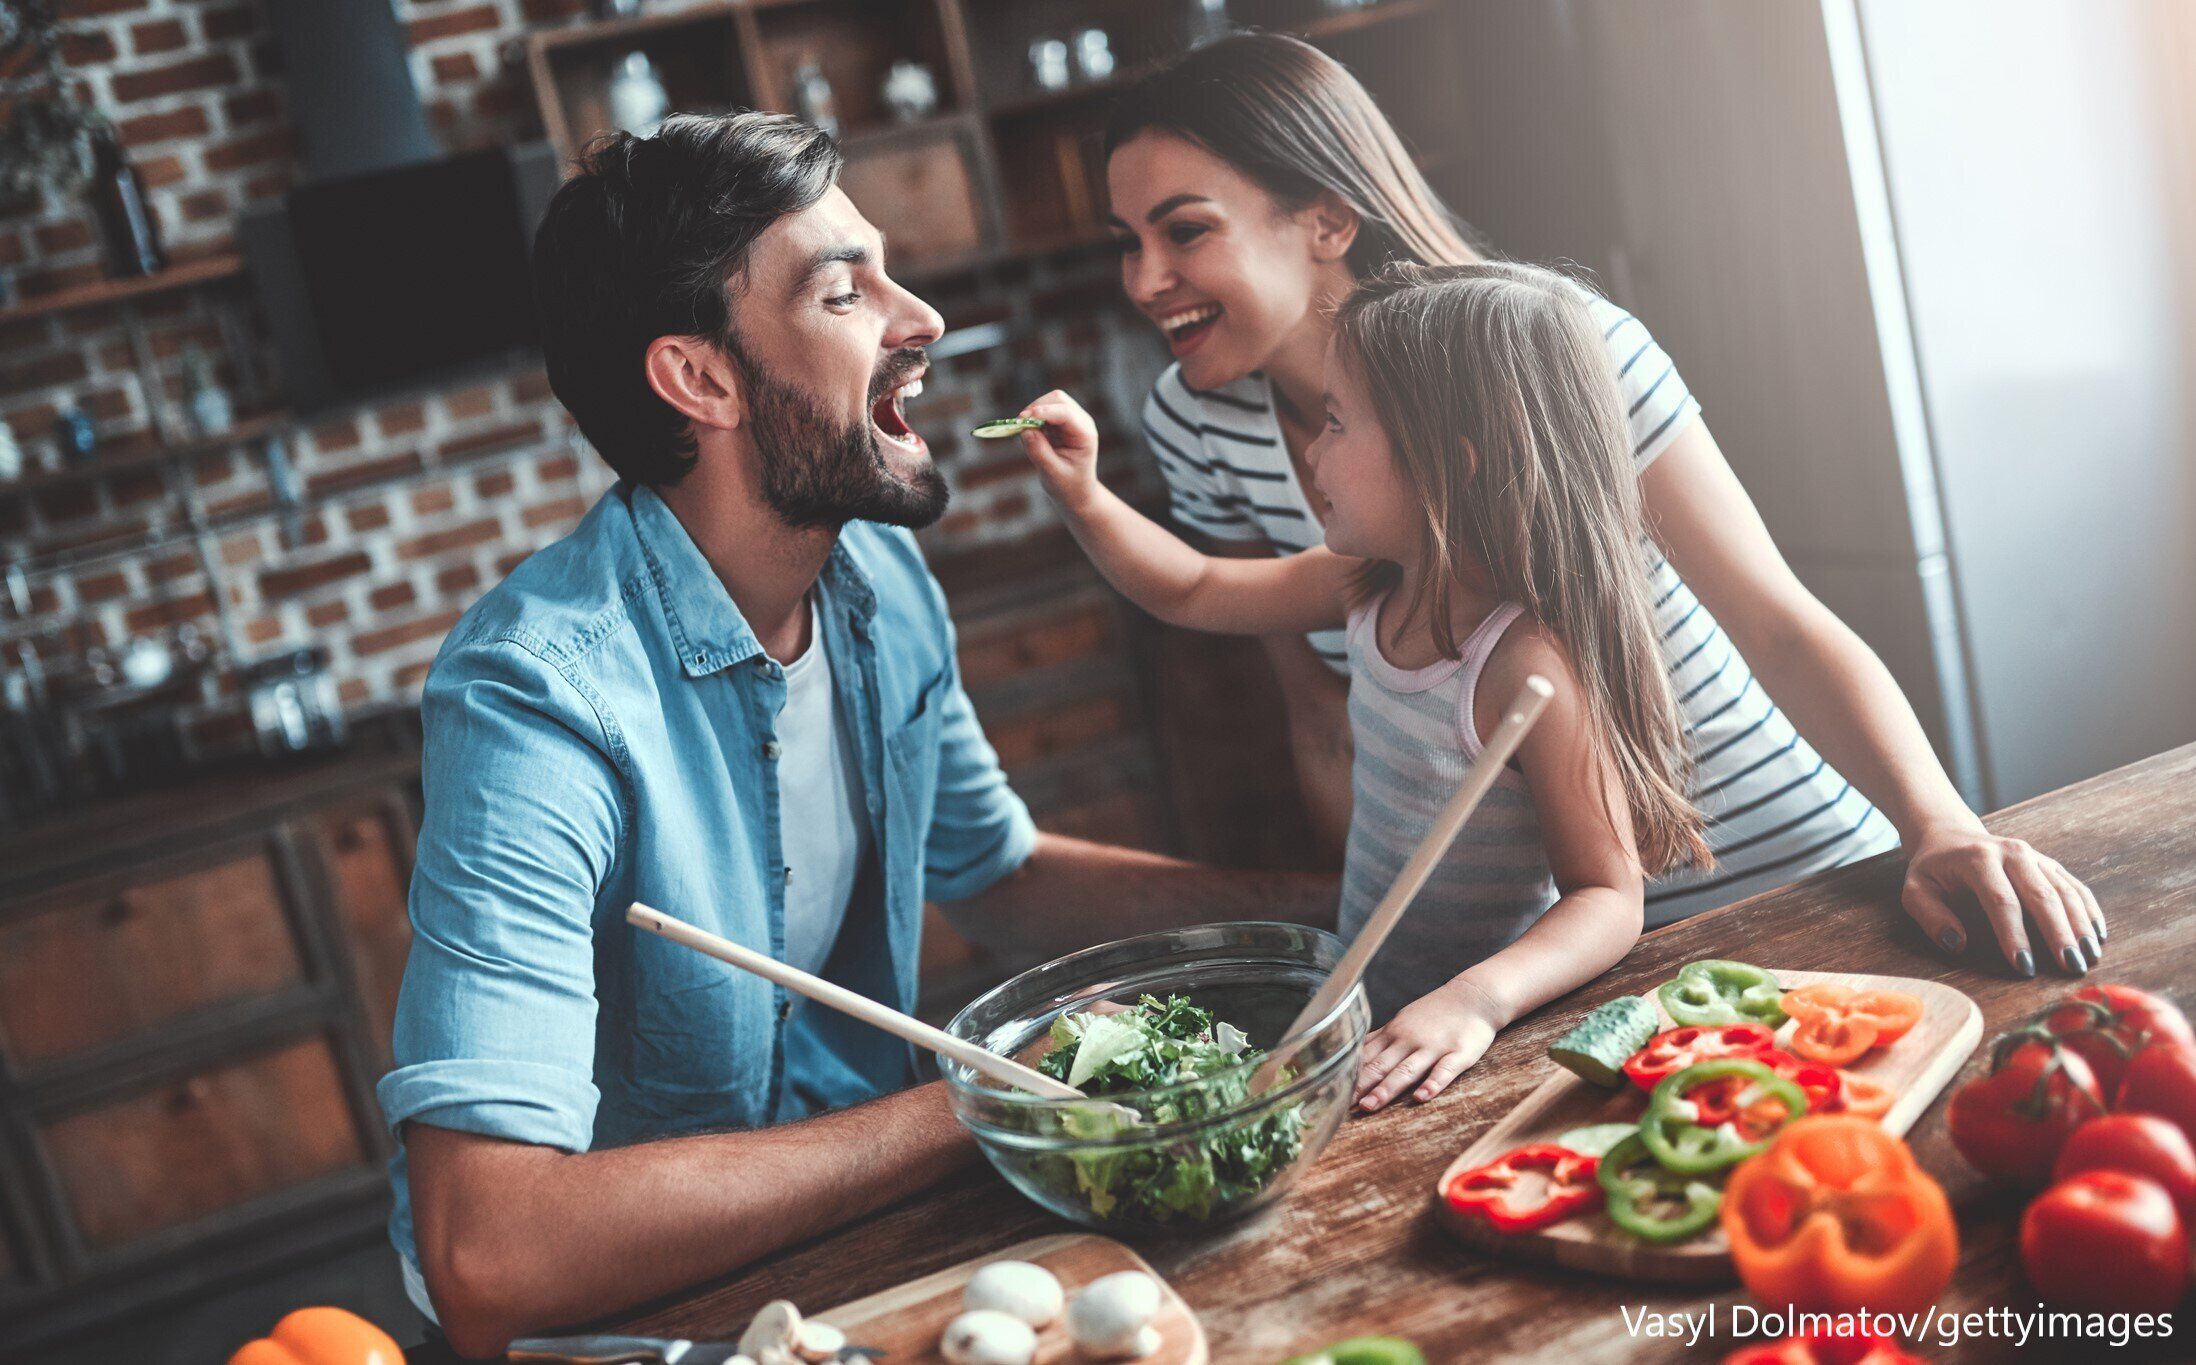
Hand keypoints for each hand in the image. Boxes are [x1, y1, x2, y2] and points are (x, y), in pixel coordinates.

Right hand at [1016, 389, 1100, 510]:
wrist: (1076, 493)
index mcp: (1085, 434)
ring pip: (1050, 401)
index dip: (1044, 412)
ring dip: (1034, 412)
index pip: (1066, 413)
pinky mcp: (1061, 422)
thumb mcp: (1052, 473)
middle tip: (1019, 424)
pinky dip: (1033, 418)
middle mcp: (1081, 422)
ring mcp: (1072, 420)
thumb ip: (1039, 451)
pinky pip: (1044, 411)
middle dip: (1037, 408)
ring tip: (1024, 431)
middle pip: (1058, 400)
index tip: (1023, 418)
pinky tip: (1030, 434)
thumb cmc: (1068, 486)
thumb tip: (1025, 430)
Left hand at [1354, 981, 1500, 1111]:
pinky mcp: (1459, 1053)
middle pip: (1381, 1065)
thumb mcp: (1403, 1021)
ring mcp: (1434, 1047)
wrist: (1474, 997)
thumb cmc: (1435, 1013)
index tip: (1331, 1093)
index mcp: (1394, 1034)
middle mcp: (1409, 1040)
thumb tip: (1353, 1054)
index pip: (1366, 1057)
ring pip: (1407, 1070)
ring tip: (1370, 1105)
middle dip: (1361, 1086)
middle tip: (1343, 1105)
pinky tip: (1420, 1098)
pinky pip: (1444, 1071)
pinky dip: (1432, 1084)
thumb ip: (1380, 1040)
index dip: (1349, 1076)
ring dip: (1387, 1088)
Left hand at [1902, 821, 2105, 976]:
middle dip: (2058, 934)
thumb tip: (1957, 943)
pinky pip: (2075, 886)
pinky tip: (2098, 934)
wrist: (1950, 835)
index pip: (2001, 901)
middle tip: (2071, 967)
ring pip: (2065, 891)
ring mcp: (2035, 856)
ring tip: (2089, 956)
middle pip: (2042, 896)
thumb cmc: (1933, 869)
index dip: (2014, 935)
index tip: (2024, 967)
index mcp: (1978, 859)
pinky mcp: (2049, 863)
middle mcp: (2012, 853)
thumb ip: (1931, 916)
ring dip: (2080, 926)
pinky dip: (2088, 910)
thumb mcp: (1916, 890)